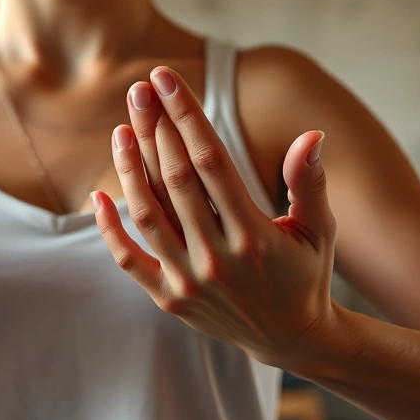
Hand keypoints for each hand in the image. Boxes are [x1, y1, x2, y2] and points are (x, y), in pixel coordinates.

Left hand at [94, 67, 336, 367]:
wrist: (290, 339)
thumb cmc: (306, 273)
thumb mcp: (319, 229)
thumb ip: (309, 183)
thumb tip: (312, 135)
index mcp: (254, 235)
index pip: (211, 162)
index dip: (185, 116)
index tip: (166, 81)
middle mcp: (217, 258)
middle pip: (174, 180)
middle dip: (154, 129)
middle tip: (139, 91)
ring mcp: (188, 282)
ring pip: (147, 215)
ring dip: (129, 169)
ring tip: (122, 129)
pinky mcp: (169, 299)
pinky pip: (128, 260)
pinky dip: (109, 229)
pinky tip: (99, 194)